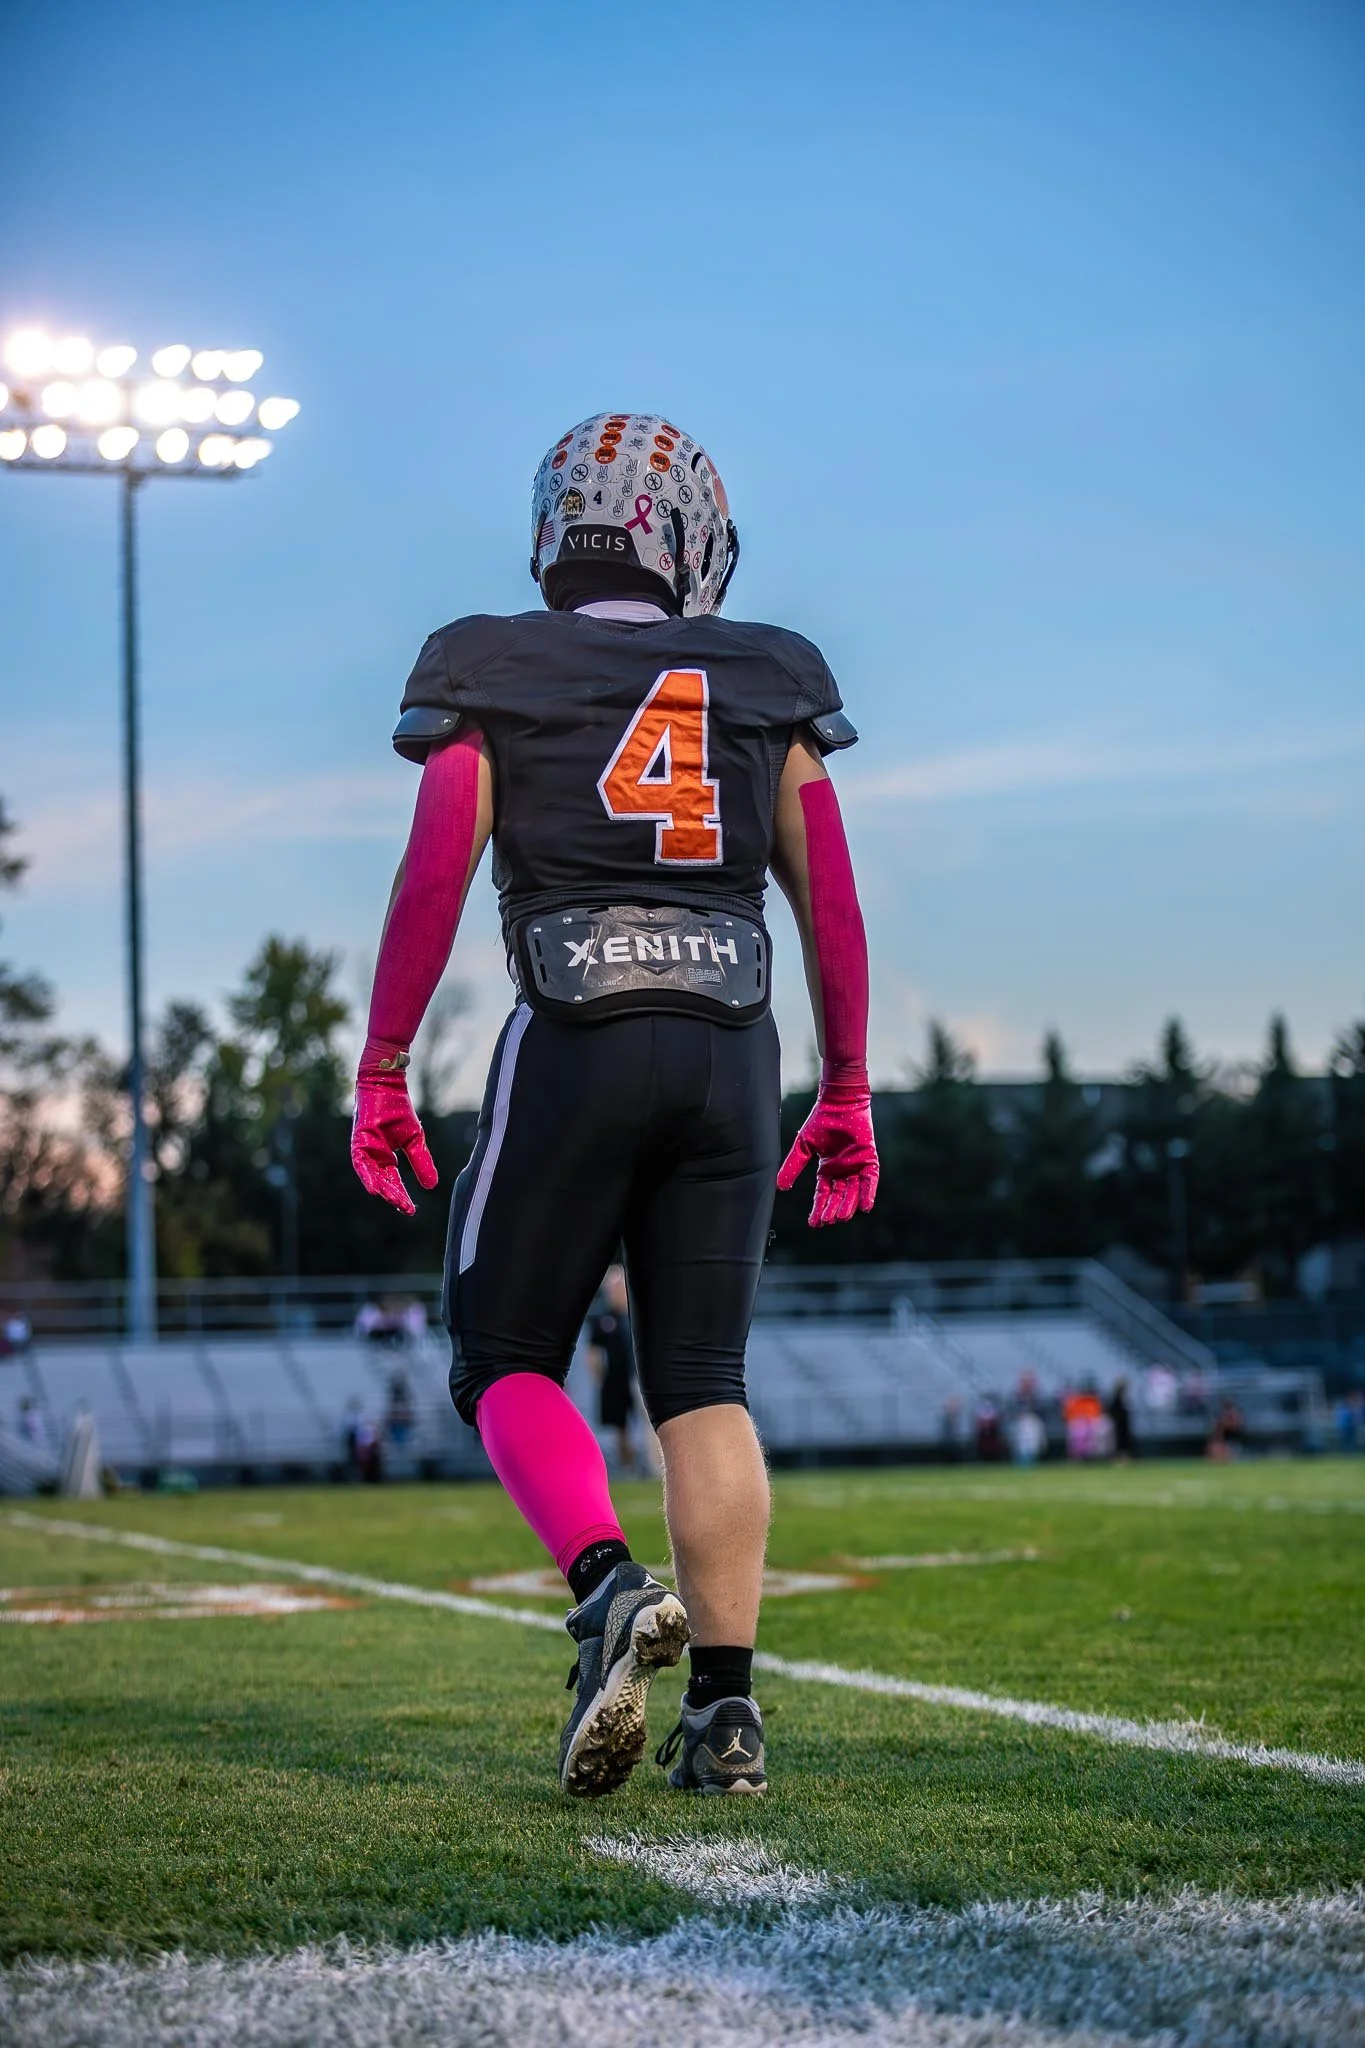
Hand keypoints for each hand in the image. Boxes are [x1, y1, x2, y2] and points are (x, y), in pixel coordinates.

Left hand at [351, 1039, 437, 1216]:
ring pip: (370, 1174)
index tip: (411, 1210)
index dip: (401, 1195)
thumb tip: (432, 1186)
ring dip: (380, 1187)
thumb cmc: (399, 1109)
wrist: (389, 1085)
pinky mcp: (358, 1139)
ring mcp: (364, 1148)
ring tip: (390, 1200)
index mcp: (384, 1156)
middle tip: (406, 1208)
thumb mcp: (415, 1139)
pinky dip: (367, 1174)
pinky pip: (360, 1161)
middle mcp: (372, 1155)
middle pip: (382, 1181)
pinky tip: (374, 1187)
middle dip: (393, 1195)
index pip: (393, 1181)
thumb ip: (421, 1162)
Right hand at [776, 1062, 878, 1226]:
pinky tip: (865, 1207)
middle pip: (838, 1196)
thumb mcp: (803, 1146)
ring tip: (840, 1217)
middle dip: (832, 1209)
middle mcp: (842, 1171)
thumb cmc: (820, 1120)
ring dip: (848, 1205)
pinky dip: (868, 1193)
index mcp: (827, 1170)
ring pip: (853, 1192)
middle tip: (827, 1221)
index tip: (814, 1223)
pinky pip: (869, 1181)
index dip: (818, 1208)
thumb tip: (779, 1187)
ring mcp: (856, 1166)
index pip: (823, 1194)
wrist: (838, 1103)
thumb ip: (793, 1166)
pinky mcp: (869, 1160)